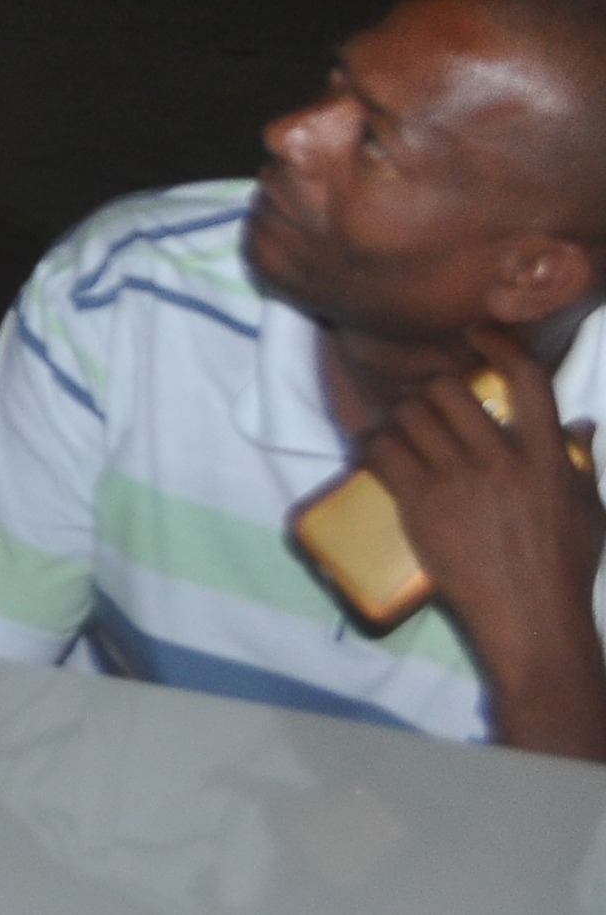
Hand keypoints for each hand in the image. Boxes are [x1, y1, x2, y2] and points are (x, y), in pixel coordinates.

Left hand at [371, 329, 605, 691]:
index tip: (477, 335)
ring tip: (397, 426)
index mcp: (548, 458)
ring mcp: (459, 481)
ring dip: (398, 414)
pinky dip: (371, 443)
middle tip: (422, 404)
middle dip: (429, 390)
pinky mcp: (421, 504)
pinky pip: (383, 451)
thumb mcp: (587, 510)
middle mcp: (502, 461)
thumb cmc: (564, 566)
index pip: (527, 381)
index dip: (499, 346)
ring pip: (411, 415)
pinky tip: (371, 447)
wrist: (531, 619)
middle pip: (450, 391)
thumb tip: (581, 420)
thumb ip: (581, 460)